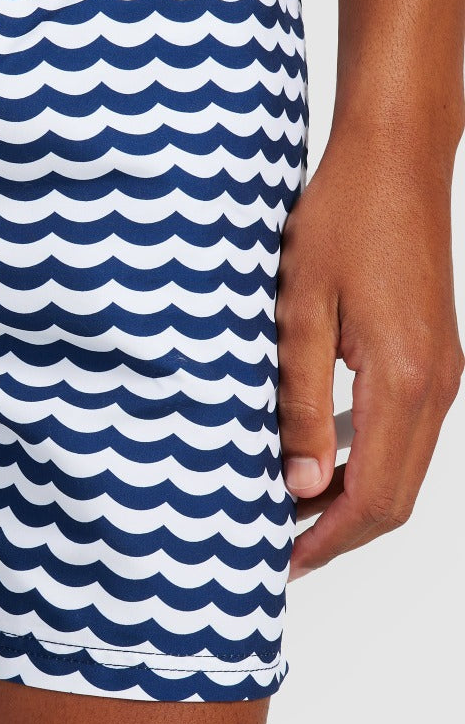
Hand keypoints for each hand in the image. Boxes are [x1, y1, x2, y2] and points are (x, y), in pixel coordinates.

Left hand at [276, 119, 461, 578]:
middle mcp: (438, 387)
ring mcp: (443, 373)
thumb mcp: (298, 311)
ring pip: (403, 468)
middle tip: (279, 549)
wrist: (394, 160)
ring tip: (289, 512)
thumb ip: (298, 401)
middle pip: (396, 496)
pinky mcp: (434, 358)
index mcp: (406, 382)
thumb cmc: (343, 220)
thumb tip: (297, 484)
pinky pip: (404, 432)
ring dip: (351, 499)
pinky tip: (317, 457)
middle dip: (340, 532)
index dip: (328, 541)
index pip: (375, 497)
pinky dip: (365, 460)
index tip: (281, 563)